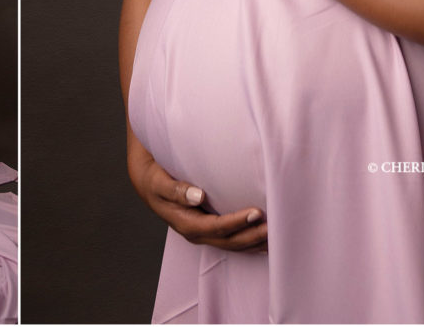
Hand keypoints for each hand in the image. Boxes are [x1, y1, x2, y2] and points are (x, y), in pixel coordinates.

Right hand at [130, 148, 266, 252]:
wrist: (147, 183)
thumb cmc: (155, 179)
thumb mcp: (159, 182)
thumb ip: (176, 189)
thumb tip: (198, 196)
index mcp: (185, 223)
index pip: (216, 227)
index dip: (237, 222)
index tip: (257, 212)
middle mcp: (195, 232)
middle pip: (228, 241)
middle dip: (252, 236)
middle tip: (274, 227)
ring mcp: (202, 232)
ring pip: (232, 244)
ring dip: (253, 241)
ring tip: (276, 235)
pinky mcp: (208, 228)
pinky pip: (230, 239)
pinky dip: (248, 240)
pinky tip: (264, 239)